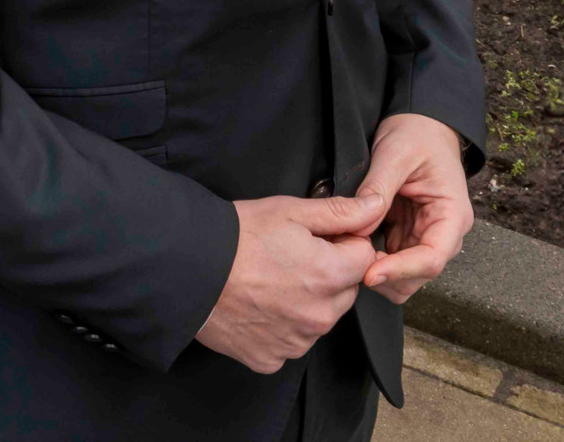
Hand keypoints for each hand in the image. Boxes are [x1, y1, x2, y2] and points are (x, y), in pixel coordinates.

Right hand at [193, 196, 375, 373]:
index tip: (316, 237)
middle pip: (345, 290)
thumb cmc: (236, 237)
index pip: (363, 257)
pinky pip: (291, 341)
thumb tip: (376, 206)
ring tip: (270, 280)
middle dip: (328, 273)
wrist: (188, 270)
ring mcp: (296, 342)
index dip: (342, 241)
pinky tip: (259, 305)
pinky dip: (282, 326)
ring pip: (320, 317)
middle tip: (289, 257)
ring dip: (307, 301)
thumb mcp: (290, 211)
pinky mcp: (272, 358)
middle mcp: (320, 316)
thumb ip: (341, 211)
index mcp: (330, 275)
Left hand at [347, 113, 474, 304]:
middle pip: (418, 275)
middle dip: (386, 275)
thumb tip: (361, 226)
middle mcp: (444, 233)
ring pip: (404, 275)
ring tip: (349, 250)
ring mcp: (425, 236)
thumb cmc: (417, 134)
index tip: (370, 274)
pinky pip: (391, 259)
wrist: (422, 125)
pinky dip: (372, 260)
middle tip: (349, 262)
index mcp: (452, 215)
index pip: (432, 258)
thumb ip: (379, 188)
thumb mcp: (396, 153)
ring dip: (378, 270)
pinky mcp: (407, 234)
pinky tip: (353, 246)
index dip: (401, 271)